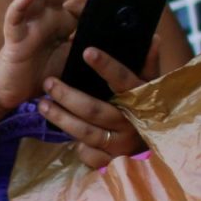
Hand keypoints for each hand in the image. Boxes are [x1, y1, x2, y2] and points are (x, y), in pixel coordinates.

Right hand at [0, 0, 93, 112]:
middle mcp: (45, 14)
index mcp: (62, 19)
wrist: (15, 92)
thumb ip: (92, 45)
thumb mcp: (75, 57)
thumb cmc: (44, 74)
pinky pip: (16, 16)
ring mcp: (29, 21)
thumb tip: (122, 41)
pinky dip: (21, 4)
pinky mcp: (14, 35)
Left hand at [38, 43, 150, 168]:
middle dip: (68, 96)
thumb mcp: (150, 88)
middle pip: (94, 109)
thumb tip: (153, 37)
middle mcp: (131, 124)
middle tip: (48, 82)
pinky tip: (63, 132)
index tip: (86, 51)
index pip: (123, 80)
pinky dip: (76, 145)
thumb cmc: (146, 110)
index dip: (106, 66)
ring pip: (84, 132)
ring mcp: (121, 146)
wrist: (157, 149)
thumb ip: (148, 64)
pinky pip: (87, 154)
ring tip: (42, 104)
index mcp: (141, 100)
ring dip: (60, 118)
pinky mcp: (111, 163)